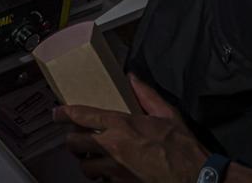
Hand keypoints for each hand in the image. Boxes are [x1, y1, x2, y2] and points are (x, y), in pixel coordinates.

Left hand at [55, 75, 208, 182]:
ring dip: (85, 162)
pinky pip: (100, 181)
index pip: (81, 115)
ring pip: (84, 165)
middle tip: (76, 139)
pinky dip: (100, 177)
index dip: (63, 113)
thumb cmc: (183, 147)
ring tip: (91, 158)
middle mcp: (113, 146)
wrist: (195, 177)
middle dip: (72, 140)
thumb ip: (146, 95)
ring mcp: (114, 169)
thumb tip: (133, 78)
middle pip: (74, 142)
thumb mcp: (166, 114)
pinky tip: (107, 173)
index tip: (56, 113)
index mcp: (121, 125)